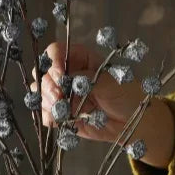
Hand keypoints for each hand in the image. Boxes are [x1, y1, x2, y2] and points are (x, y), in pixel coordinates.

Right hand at [32, 42, 174, 166]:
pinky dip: (49, 117)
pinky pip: (47, 115)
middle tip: (58, 95)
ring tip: (61, 109)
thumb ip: (86, 80)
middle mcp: (68, 76)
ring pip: (42, 94)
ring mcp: (64, 96)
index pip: (56, 52)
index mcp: (80, 59)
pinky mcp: (63, 115)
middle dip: (47, 85)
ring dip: (47, 101)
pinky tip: (59, 120)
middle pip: (44, 73)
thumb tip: (64, 80)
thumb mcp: (110, 82)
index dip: (53, 61)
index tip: (59, 74)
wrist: (132, 122)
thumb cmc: (127, 95)